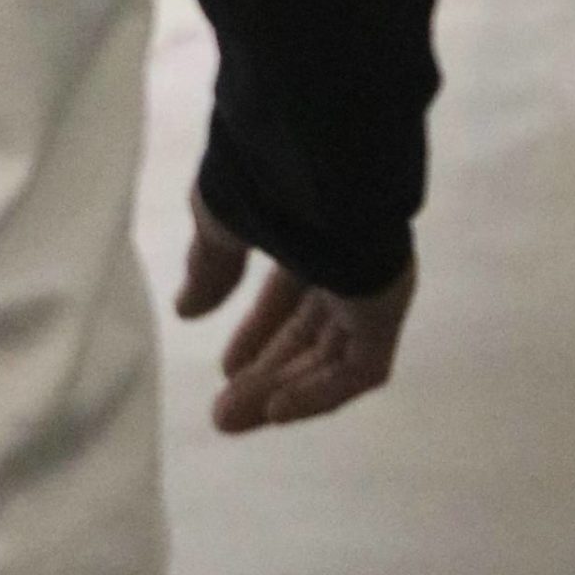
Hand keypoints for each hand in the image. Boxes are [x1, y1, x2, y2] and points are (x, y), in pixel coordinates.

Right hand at [175, 188, 417, 434]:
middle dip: (266, 371)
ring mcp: (373, 281)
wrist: (319, 156)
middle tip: (223, 412)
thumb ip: (210, 266)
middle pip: (311, 330)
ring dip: (283, 388)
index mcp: (314, 226)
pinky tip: (276, 410)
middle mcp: (349, 255)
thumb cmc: (267, 176)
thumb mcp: (222, 219)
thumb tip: (188, 309)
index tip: (226, 367)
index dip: (259, 332)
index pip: (292, 293)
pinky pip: (358, 365)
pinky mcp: (387, 305)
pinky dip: (319, 392)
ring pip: (330, 353)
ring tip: (232, 418)